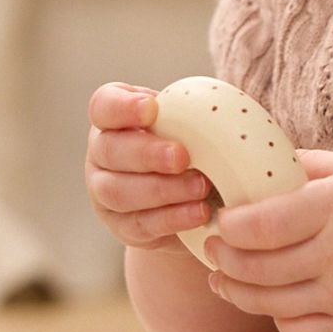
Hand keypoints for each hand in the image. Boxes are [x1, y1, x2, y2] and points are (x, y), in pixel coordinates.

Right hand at [84, 83, 215, 250]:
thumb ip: (196, 113)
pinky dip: (172, 218)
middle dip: (147, 154)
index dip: (122, 107)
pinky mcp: (122, 227)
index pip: (104, 105)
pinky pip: (141, 224)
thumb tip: (230, 109)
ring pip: (118, 192)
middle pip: (109, 150)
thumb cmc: (194, 144)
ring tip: (200, 187)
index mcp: (114, 118)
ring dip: (162, 190)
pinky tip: (198, 213)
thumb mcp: (191, 123)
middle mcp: (102, 153)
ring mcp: (104, 193)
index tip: (152, 108)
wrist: (194, 195)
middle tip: (182, 156)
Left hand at [201, 147, 332, 331]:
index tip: (218, 216)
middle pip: (259, 269)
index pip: (264, 226)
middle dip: (223, 258)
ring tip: (222, 275)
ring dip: (236, 291)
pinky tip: (267, 299)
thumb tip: (247, 162)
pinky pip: (298, 330)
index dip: (228, 226)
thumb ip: (301, 165)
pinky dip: (274, 318)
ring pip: (270, 304)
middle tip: (211, 245)